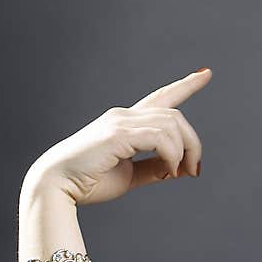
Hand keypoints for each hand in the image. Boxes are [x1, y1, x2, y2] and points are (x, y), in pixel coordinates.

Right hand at [24, 69, 211, 205]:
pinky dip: (172, 154)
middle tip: (195, 170)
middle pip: (175, 115)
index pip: (161, 97)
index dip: (185, 85)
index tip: (205, 73)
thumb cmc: (88, 183)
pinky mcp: (117, 133)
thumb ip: (153, 168)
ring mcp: (120, 121)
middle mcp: (123, 115)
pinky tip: (169, 170)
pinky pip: (161, 137)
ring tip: (179, 173)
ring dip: (185, 150)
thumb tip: (180, 169)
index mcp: (125, 122)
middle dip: (193, 142)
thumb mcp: (129, 176)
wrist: (56, 188)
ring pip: (172, 124)